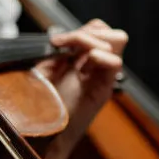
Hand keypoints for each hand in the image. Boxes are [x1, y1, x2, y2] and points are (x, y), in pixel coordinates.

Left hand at [35, 19, 127, 154]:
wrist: (42, 129)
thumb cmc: (40, 102)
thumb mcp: (44, 67)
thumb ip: (60, 49)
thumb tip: (67, 35)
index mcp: (80, 58)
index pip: (95, 30)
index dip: (79, 30)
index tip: (56, 41)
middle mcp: (94, 65)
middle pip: (109, 32)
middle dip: (90, 33)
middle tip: (70, 46)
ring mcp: (101, 76)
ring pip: (118, 40)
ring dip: (95, 42)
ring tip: (78, 57)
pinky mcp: (104, 89)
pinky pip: (115, 63)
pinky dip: (102, 56)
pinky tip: (86, 64)